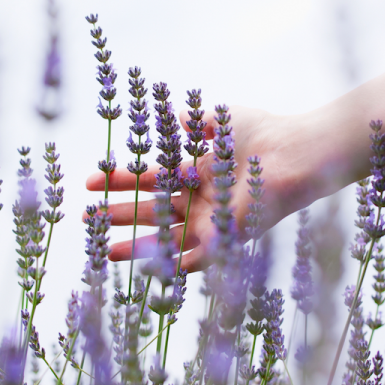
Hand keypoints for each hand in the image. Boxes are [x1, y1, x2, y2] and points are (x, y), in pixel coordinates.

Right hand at [85, 105, 318, 271]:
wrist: (296, 153)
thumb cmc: (264, 132)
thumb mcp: (222, 118)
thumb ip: (196, 120)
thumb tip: (175, 114)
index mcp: (196, 173)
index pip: (150, 180)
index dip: (120, 181)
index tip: (91, 181)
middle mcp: (200, 200)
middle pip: (151, 211)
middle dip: (119, 214)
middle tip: (88, 218)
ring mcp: (211, 222)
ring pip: (166, 239)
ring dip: (135, 246)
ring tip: (104, 249)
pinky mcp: (226, 239)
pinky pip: (195, 260)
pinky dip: (172, 265)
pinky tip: (144, 270)